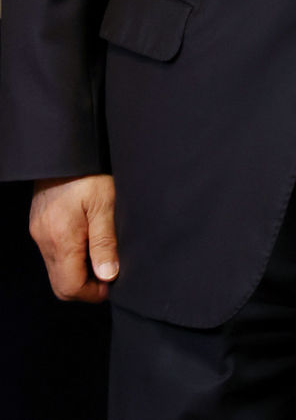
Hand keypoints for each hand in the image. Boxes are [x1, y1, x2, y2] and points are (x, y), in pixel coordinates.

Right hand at [29, 174, 117, 302]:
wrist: (65, 149)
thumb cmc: (88, 172)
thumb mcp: (105, 204)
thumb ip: (104, 242)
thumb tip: (107, 275)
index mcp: (62, 239)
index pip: (70, 287)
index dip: (92, 293)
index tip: (111, 283)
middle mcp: (45, 240)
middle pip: (60, 284)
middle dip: (85, 287)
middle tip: (107, 273)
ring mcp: (39, 232)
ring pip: (55, 269)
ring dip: (77, 271)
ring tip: (100, 253)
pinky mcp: (39, 224)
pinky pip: (52, 253)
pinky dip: (69, 256)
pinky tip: (86, 240)